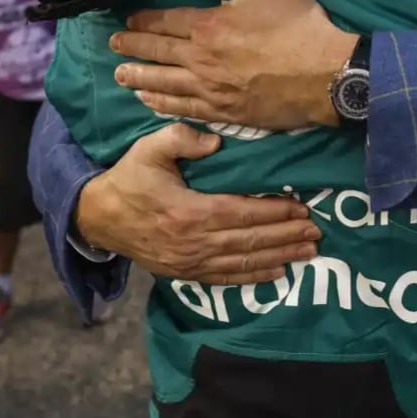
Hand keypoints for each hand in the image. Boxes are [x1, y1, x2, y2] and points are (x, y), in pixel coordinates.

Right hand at [76, 123, 320, 283]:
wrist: (99, 218)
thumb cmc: (129, 179)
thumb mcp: (149, 149)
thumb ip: (182, 139)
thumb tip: (216, 141)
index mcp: (189, 212)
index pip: (242, 214)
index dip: (274, 213)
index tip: (301, 208)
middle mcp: (194, 243)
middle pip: (250, 241)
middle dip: (286, 236)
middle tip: (317, 231)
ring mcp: (190, 262)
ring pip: (243, 262)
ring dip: (279, 257)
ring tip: (308, 251)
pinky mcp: (186, 273)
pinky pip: (226, 278)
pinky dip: (254, 277)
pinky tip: (278, 272)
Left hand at [111, 0, 357, 128]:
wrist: (324, 75)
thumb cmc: (298, 26)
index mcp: (208, 25)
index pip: (166, 21)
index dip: (144, 20)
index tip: (129, 20)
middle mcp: (200, 59)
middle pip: (157, 52)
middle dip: (131, 47)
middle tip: (112, 46)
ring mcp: (209, 89)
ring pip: (163, 83)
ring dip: (138, 78)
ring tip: (119, 76)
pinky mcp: (223, 112)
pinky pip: (183, 108)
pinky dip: (162, 104)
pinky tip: (149, 102)